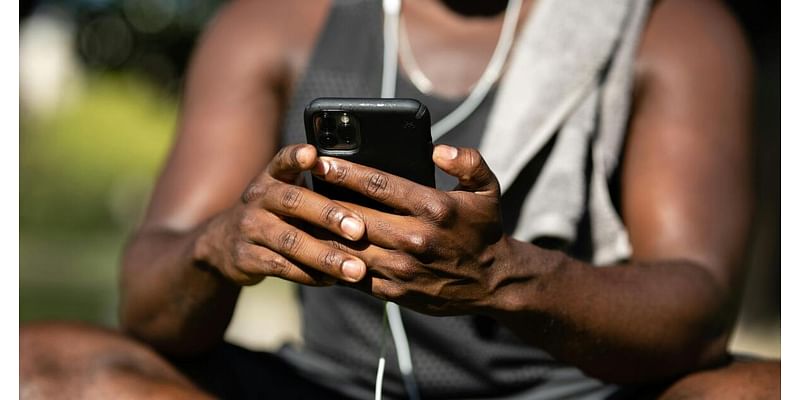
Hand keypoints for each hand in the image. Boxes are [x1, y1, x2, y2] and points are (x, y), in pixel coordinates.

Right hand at [194, 144, 368, 285]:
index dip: (295, 156)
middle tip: (359, 230)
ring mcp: (249, 228)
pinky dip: (309, 275)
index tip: (312, 155)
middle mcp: (258, 198)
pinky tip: (332, 280)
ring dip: (326, 256)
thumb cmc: (275, 215)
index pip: (282, 160)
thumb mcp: (286, 194)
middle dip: (329, 215)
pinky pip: (281, 267)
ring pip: (290, 241)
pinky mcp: (244, 257)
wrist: (223, 244)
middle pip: (293, 201)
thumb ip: (316, 190)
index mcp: (272, 177)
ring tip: (355, 269)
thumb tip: (370, 194)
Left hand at [312, 145, 511, 314]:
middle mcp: (415, 238)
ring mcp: (403, 267)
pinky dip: (334, 261)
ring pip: (349, 247)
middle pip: (356, 215)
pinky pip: (355, 274)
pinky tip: (317, 247)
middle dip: (324, 198)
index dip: (345, 171)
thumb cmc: (484, 230)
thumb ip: (468, 162)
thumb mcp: (488, 189)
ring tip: (298, 215)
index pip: (379, 184)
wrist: (493, 283)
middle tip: (299, 182)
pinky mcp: (395, 291)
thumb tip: (439, 150)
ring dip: (322, 232)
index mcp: (434, 208)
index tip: (320, 160)